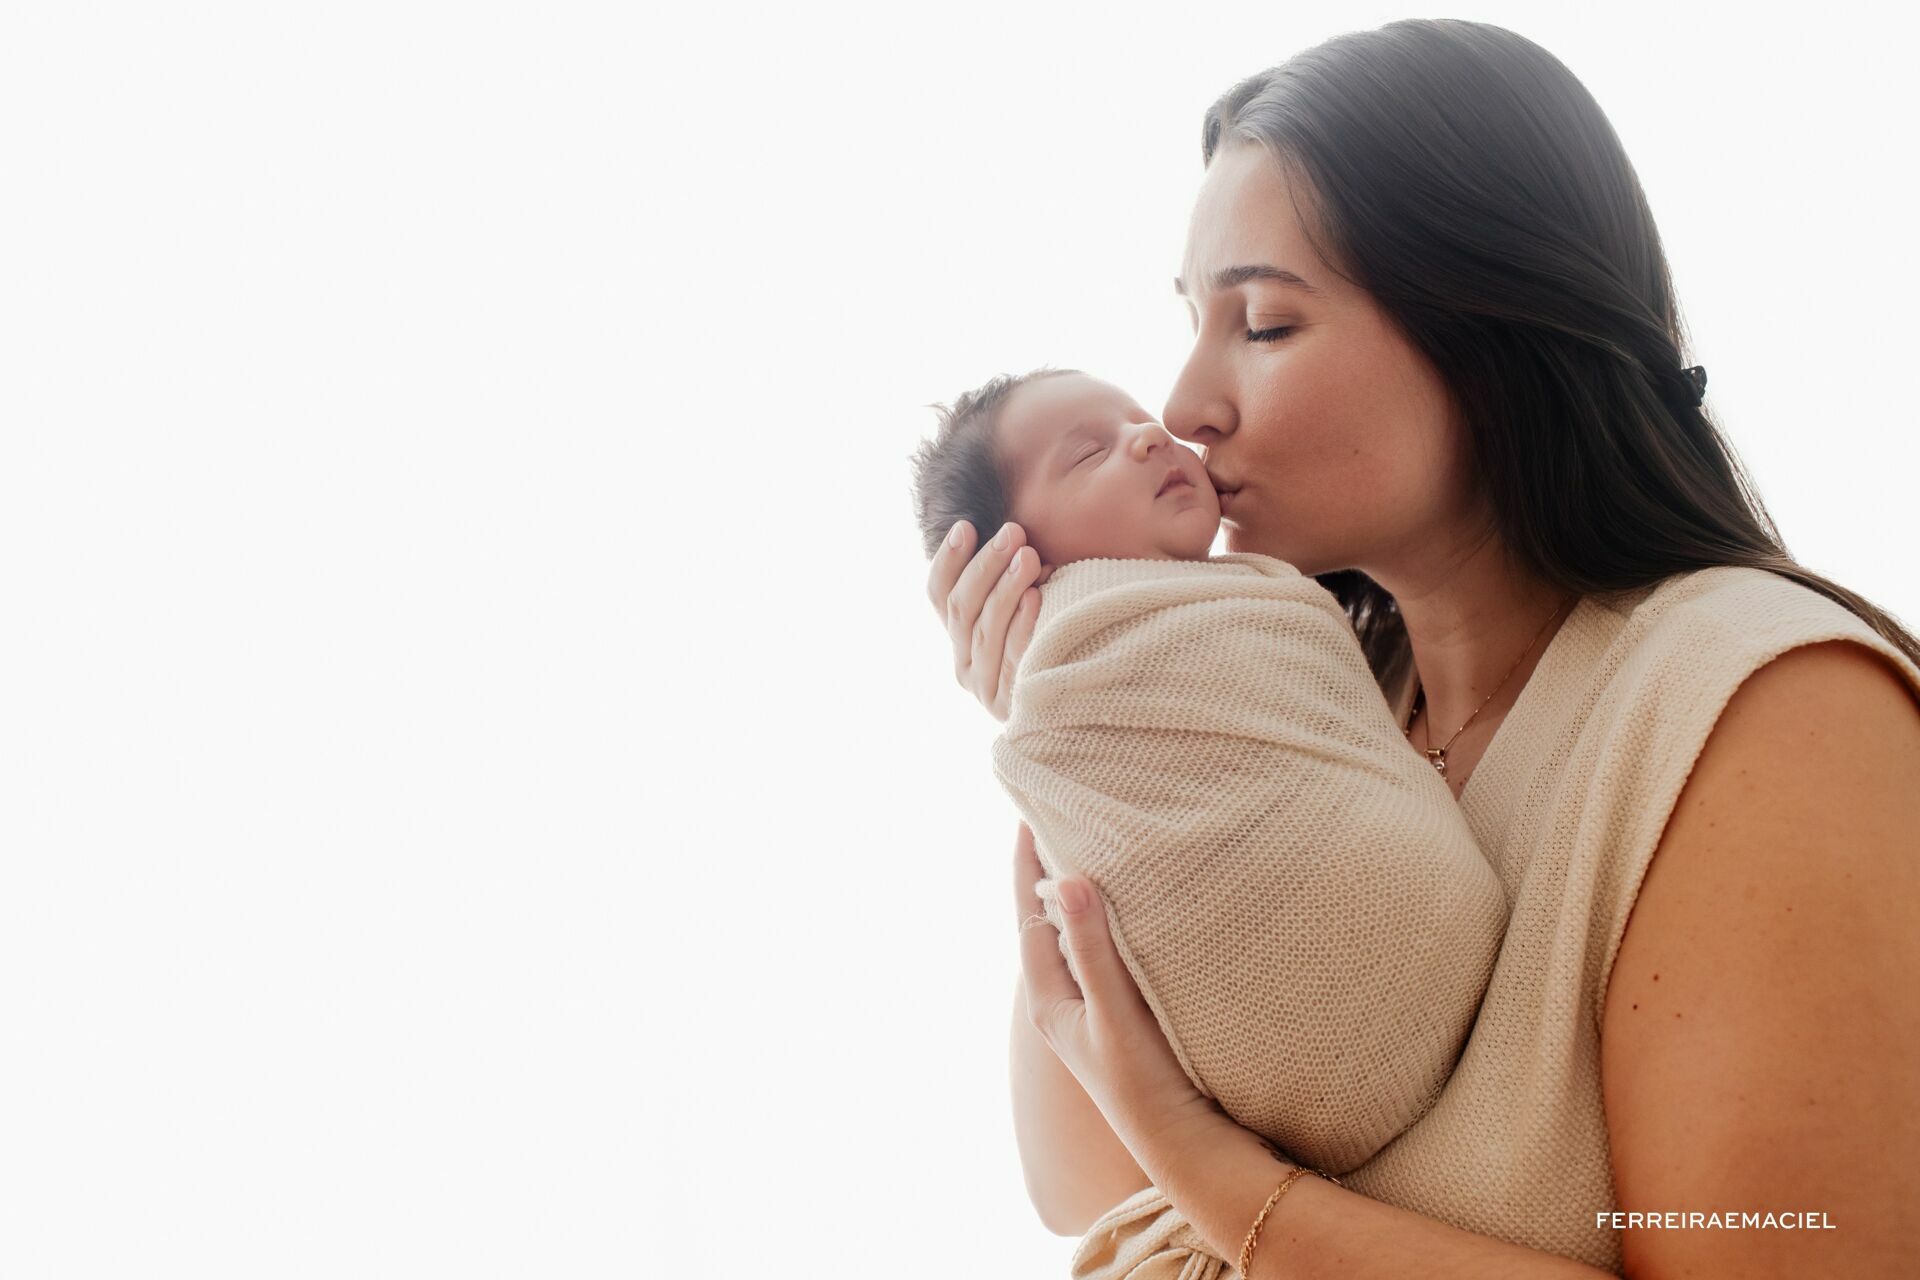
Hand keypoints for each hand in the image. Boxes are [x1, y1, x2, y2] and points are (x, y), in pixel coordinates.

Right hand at [925, 520, 1047, 721]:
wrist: (1078, 714)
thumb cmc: (1053, 645)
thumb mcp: (1021, 612)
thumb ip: (1005, 583)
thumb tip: (1010, 532)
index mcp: (958, 639)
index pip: (938, 596)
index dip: (948, 560)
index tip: (966, 526)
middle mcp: (963, 665)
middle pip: (962, 609)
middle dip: (986, 565)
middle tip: (1013, 532)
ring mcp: (984, 688)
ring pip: (984, 630)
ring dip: (1005, 588)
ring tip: (1028, 556)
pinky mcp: (1011, 705)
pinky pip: (1014, 657)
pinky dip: (1022, 625)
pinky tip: (1036, 596)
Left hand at [1013, 823, 1219, 1156]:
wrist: (1190, 1147)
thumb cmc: (1145, 1085)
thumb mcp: (1116, 1013)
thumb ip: (1094, 948)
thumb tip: (1068, 879)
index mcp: (1050, 1001)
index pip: (1030, 915)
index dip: (1028, 865)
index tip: (1029, 814)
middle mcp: (1068, 1002)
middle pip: (1054, 921)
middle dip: (1055, 872)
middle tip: (1067, 817)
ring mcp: (1099, 1010)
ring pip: (1086, 937)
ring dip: (1090, 896)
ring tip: (1102, 847)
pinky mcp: (1130, 1017)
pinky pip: (1114, 954)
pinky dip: (1118, 923)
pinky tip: (1143, 906)